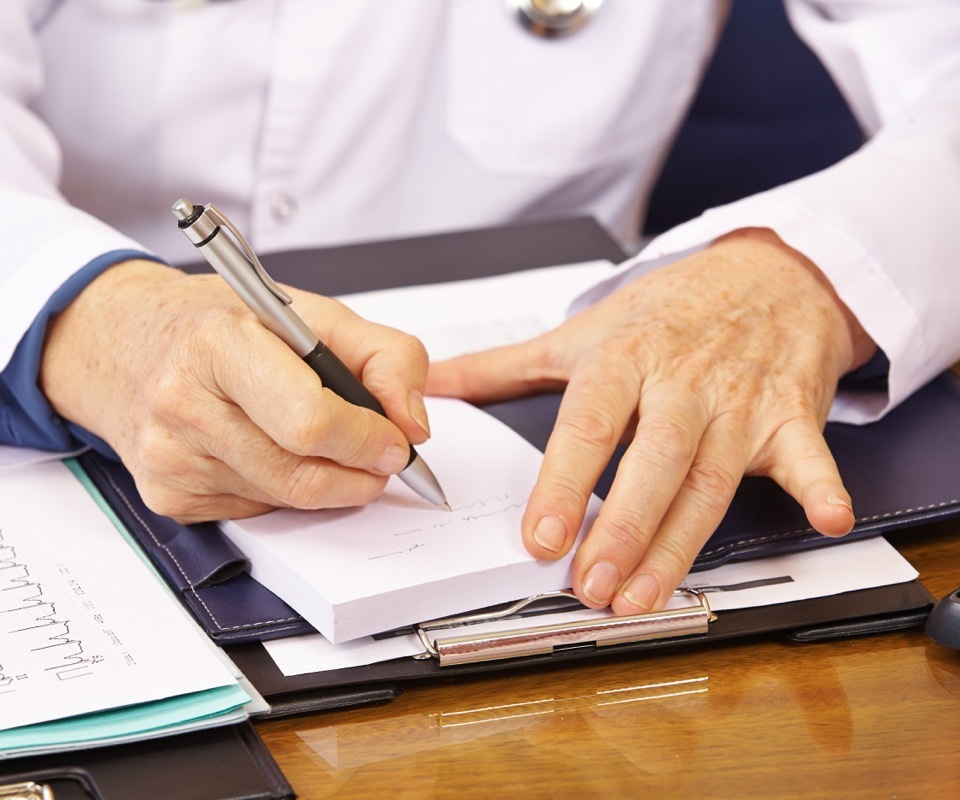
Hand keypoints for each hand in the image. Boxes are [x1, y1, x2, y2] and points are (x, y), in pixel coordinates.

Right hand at [40, 259, 431, 521]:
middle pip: (301, 475)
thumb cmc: (217, 324)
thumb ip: (385, 356)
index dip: (367, 440)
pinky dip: (281, 492)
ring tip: (327, 446)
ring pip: (284, 501)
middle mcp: (183, 403)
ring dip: (325, 484)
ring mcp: (170, 458)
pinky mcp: (167, 496)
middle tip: (381, 457)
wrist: (123, 342)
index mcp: (218, 344)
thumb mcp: (309, 312)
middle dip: (359, 473)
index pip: (310, 421)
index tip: (396, 440)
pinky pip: (254, 512)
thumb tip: (413, 423)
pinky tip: (267, 451)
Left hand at [427, 228, 876, 613]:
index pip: (588, 425)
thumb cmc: (667, 311)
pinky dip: (821, 486)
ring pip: (709, 481)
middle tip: (590, 585)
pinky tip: (825, 519)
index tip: (540, 536)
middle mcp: (681, 382)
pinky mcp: (792, 415)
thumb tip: (430, 387)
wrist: (766, 271)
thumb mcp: (581, 332)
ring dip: (679, 544)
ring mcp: (739, 401)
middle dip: (620, 529)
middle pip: (651, 462)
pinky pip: (808, 454)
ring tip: (643, 596)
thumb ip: (501, 367)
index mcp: (623, 358)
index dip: (563, 484)